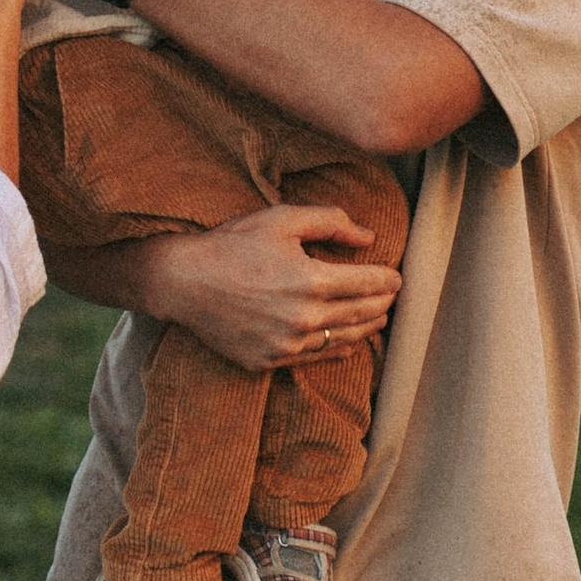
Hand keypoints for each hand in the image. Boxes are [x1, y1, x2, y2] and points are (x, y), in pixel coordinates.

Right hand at [129, 204, 399, 373]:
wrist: (183, 282)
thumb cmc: (231, 244)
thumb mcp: (282, 219)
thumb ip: (331, 222)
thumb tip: (369, 238)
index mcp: (312, 280)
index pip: (370, 284)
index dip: (389, 280)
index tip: (397, 277)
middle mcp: (305, 318)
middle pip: (363, 314)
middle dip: (383, 303)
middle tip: (392, 296)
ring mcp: (287, 344)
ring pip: (345, 340)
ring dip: (367, 328)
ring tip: (377, 317)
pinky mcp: (270, 361)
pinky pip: (316, 358)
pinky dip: (338, 349)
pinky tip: (348, 343)